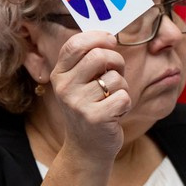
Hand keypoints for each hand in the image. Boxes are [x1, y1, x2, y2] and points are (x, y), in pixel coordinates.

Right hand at [47, 30, 130, 161]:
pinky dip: (126, 104)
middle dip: (116, 62)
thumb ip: (87, 60)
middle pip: (99, 56)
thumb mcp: (78, 83)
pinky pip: (124, 97)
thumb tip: (108, 36)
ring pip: (115, 78)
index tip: (111, 41)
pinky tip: (115, 113)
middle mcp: (64, 88)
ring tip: (112, 100)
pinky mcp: (96, 118)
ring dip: (122, 87)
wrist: (86, 148)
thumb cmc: (89, 109)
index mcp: (59, 75)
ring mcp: (78, 103)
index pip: (76, 44)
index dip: (98, 37)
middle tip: (116, 75)